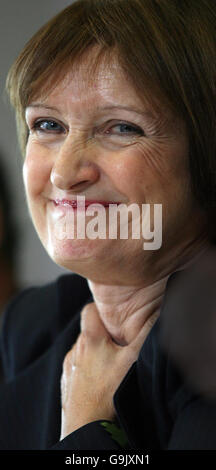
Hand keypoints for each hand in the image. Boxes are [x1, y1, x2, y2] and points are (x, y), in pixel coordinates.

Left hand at [60, 302, 158, 439]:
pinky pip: (78, 368)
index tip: (116, 316)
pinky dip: (89, 370)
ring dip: (97, 353)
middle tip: (121, 344)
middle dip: (104, 335)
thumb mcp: (132, 359)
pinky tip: (101, 382)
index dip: (102, 309)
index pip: (90, 310)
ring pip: (84, 351)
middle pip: (89, 332)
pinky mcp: (67, 383)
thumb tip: (157, 315)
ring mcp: (70, 367)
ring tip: (113, 366)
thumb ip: (145, 335)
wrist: (85, 425)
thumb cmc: (108, 392)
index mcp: (90, 339)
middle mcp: (76, 349)